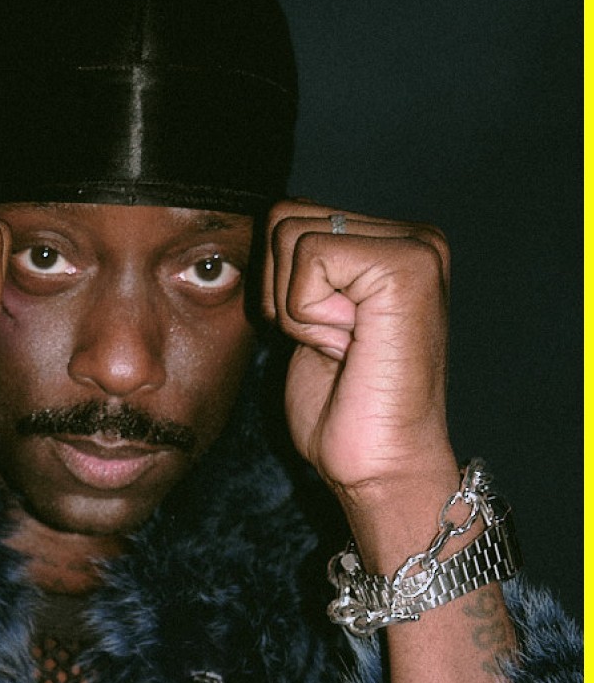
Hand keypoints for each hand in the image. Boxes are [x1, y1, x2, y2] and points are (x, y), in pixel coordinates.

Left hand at [262, 199, 453, 502]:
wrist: (378, 465)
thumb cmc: (343, 411)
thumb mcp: (307, 321)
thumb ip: (299, 270)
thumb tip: (266, 223)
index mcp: (392, 244)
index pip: (290, 216)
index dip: (278, 287)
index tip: (324, 339)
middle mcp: (413, 236)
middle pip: (285, 216)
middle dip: (282, 292)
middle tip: (331, 344)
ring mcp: (416, 246)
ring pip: (291, 233)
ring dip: (296, 307)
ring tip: (342, 346)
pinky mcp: (408, 264)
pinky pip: (308, 257)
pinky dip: (307, 313)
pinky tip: (346, 345)